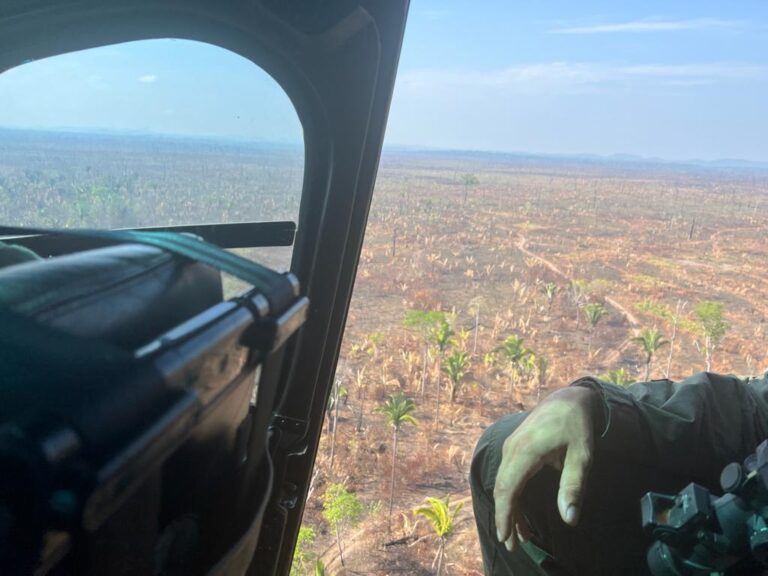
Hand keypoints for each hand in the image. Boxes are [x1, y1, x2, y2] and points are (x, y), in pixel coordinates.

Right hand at [494, 386, 598, 551]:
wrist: (568, 398)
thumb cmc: (577, 426)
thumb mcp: (582, 456)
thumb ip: (573, 486)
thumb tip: (569, 519)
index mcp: (526, 450)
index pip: (508, 488)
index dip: (505, 515)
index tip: (506, 537)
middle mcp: (513, 449)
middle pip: (503, 489)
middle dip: (506, 518)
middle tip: (512, 546)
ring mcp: (511, 447)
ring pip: (504, 484)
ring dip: (510, 509)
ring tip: (521, 536)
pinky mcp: (515, 449)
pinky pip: (509, 476)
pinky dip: (513, 496)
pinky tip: (522, 513)